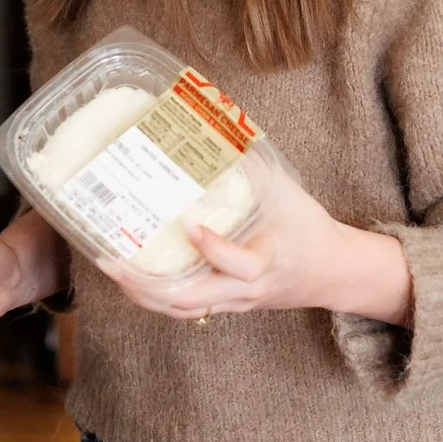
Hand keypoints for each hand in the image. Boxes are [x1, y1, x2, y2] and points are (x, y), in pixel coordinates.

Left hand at [98, 158, 413, 325]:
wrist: (330, 272)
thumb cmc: (308, 230)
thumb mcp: (288, 194)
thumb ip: (253, 169)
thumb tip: (215, 132)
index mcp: (269, 261)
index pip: (240, 266)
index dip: (213, 248)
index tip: (189, 224)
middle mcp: (247, 289)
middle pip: (193, 300)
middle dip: (148, 284)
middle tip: (113, 259)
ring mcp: (233, 302)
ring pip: (183, 309)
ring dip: (144, 294)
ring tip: (112, 268)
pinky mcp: (224, 304)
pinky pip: (186, 308)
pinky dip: (155, 296)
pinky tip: (132, 277)